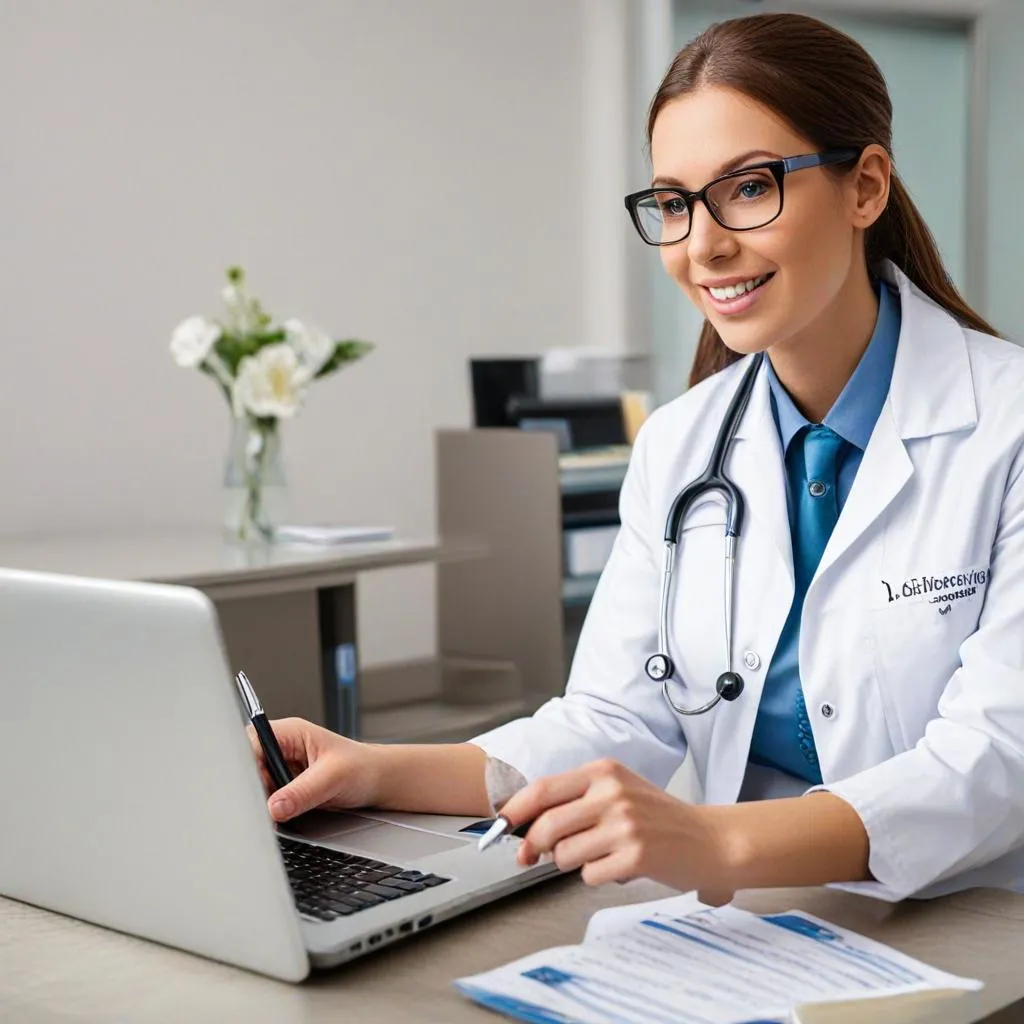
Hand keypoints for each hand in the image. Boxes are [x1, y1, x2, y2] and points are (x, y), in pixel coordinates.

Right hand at [247, 717, 381, 822]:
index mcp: (290, 733)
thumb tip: (274, 807)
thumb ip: (302, 792)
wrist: (376, 781)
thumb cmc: (361, 768)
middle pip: (248, 767)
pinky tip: (283, 814)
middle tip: (266, 807)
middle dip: (253, 788)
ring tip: (281, 810)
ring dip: (263, 801)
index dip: (246, 766)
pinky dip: (271, 809)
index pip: (252, 744)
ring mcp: (282, 768)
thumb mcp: (333, 778)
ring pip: (255, 786)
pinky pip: (267, 799)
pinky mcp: (285, 786)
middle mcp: (282, 748)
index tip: (250, 790)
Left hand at [500, 758, 737, 902]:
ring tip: (596, 855)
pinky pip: (590, 875)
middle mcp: (612, 793)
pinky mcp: (636, 855)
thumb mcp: (618, 791)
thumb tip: (524, 824)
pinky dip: (596, 876)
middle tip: (532, 857)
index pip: (542, 789)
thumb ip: (575, 800)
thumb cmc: (659, 817)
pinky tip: (617, 866)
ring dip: (571, 863)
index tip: (498, 827)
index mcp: (603, 771)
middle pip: (546, 825)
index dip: (514, 811)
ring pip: (565, 854)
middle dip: (533, 847)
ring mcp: (625, 824)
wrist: (711, 839)